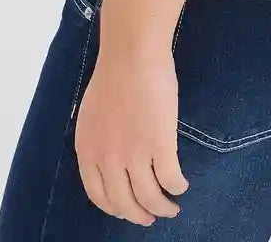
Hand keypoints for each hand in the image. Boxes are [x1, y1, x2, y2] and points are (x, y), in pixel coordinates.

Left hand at [74, 45, 189, 225]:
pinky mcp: (159, 145)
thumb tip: (109, 155)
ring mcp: (134, 154)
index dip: (115, 208)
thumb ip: (98, 139)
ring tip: (171, 208)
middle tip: (151, 217)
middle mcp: (108, 159)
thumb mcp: (92, 114)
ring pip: (149, 198)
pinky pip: (170, 179)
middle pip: (124, 204)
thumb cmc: (115, 73)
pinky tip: (182, 185)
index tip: (127, 210)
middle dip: (139, 216)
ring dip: (162, 208)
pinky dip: (177, 187)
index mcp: (88, 151)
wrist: (132, 53)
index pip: (99, 196)